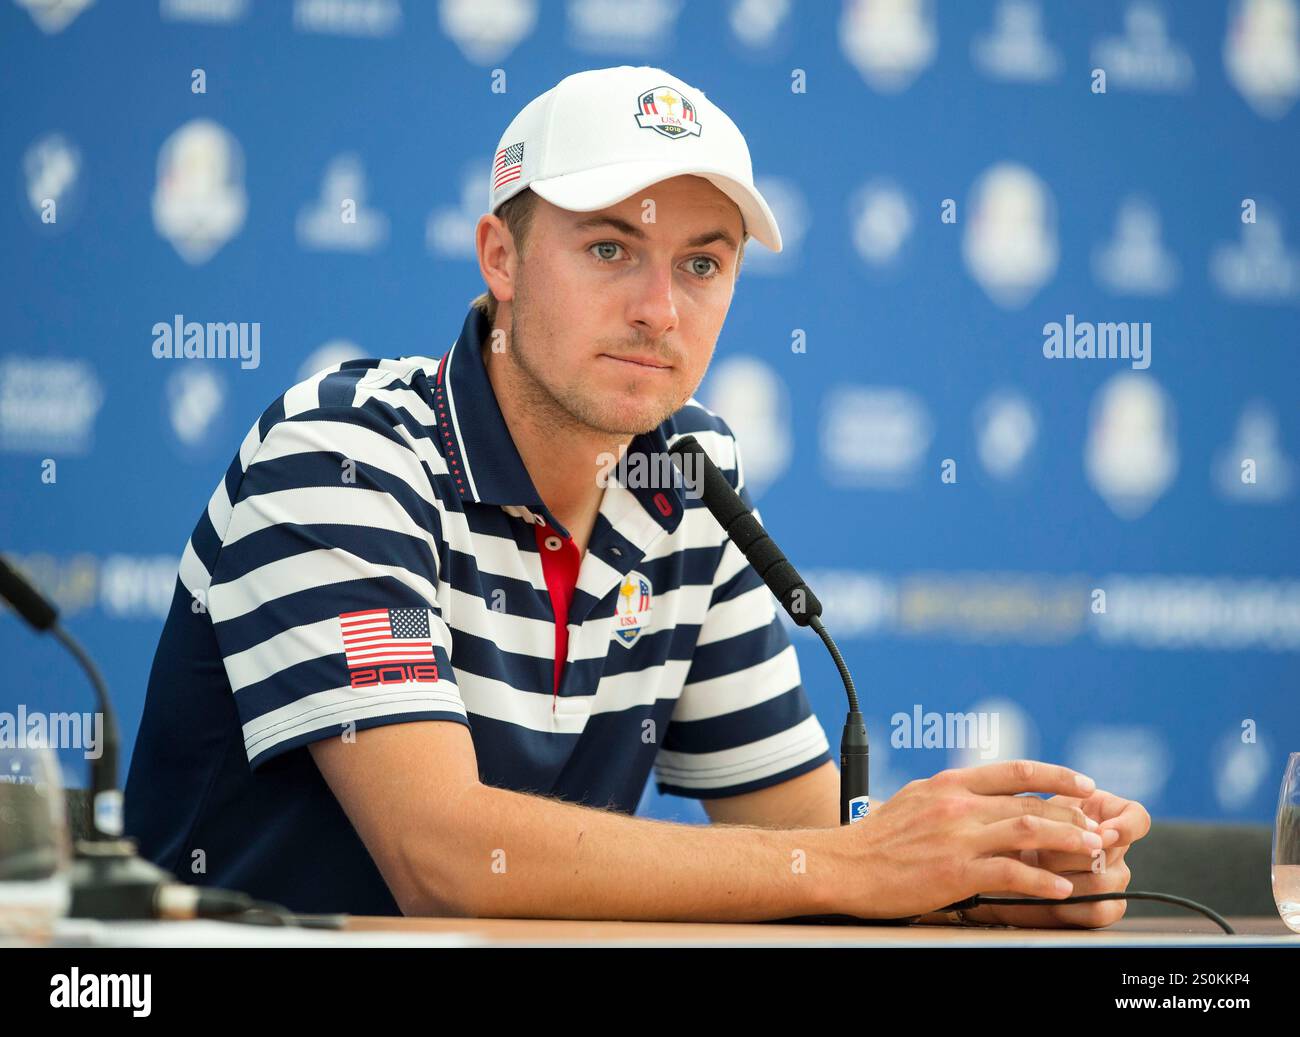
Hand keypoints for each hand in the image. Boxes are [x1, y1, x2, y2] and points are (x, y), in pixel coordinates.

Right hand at [839, 760, 1103, 918]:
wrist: (844, 864)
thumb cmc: (876, 839)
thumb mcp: (914, 800)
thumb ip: (950, 796)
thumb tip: (979, 796)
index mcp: (949, 784)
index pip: (1015, 771)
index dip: (1056, 776)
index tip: (1083, 784)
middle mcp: (958, 804)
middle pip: (1030, 802)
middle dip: (1071, 815)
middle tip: (1097, 828)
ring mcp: (958, 836)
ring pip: (1028, 830)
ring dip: (1067, 841)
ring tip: (1093, 852)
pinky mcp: (956, 870)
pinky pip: (1011, 872)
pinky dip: (1042, 880)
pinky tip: (1061, 888)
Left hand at [963, 788, 1150, 928]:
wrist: (992, 867)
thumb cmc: (1011, 830)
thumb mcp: (1027, 808)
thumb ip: (1055, 810)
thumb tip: (1093, 828)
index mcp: (1103, 813)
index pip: (1138, 818)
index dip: (1126, 826)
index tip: (1103, 831)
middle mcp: (1113, 847)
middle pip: (1115, 853)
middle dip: (1072, 851)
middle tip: (1039, 851)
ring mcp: (1111, 878)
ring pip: (1105, 882)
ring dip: (1065, 875)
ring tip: (1034, 870)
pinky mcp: (1101, 908)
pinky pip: (1101, 910)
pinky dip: (1072, 904)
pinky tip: (1049, 896)